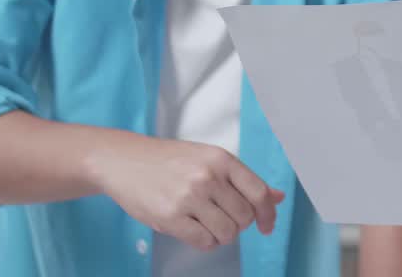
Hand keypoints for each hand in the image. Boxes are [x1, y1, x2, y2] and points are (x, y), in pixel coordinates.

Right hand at [87, 132, 284, 250]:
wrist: (124, 161)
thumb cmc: (169, 160)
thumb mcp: (209, 159)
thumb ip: (243, 180)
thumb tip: (277, 197)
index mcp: (221, 159)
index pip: (258, 193)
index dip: (268, 213)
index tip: (267, 225)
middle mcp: (208, 177)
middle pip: (244, 217)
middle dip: (239, 224)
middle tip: (222, 217)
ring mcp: (189, 197)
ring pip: (227, 233)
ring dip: (221, 234)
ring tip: (207, 222)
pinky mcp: (170, 217)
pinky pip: (204, 241)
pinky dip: (205, 241)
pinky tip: (195, 229)